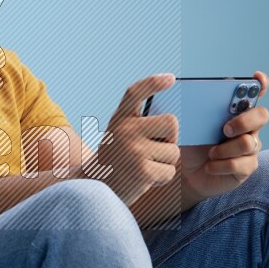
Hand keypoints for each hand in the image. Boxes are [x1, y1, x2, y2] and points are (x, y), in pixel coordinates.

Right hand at [91, 73, 180, 204]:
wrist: (94, 188)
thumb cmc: (114, 160)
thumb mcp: (118, 135)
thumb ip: (138, 124)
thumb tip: (172, 123)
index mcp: (119, 119)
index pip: (135, 92)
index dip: (153, 83)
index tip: (171, 78)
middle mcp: (125, 130)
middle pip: (171, 123)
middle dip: (170, 139)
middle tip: (153, 150)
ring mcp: (133, 149)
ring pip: (174, 152)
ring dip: (165, 163)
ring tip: (144, 167)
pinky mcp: (142, 171)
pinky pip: (170, 171)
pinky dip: (161, 178)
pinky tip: (144, 179)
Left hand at [181, 71, 268, 205]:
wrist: (186, 173)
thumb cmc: (190, 144)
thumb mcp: (188, 126)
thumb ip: (192, 110)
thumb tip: (182, 95)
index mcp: (234, 112)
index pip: (254, 94)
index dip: (259, 85)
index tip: (257, 77)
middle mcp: (248, 127)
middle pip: (261, 115)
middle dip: (244, 120)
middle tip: (224, 129)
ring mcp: (250, 148)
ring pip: (249, 143)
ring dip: (225, 149)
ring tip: (210, 153)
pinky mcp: (247, 167)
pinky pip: (239, 164)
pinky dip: (220, 165)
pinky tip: (209, 166)